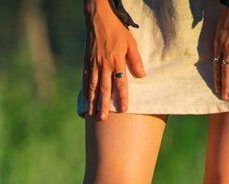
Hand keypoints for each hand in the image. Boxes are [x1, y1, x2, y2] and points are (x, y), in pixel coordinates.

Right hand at [84, 0, 145, 119]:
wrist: (98, 19)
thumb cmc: (117, 30)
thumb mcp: (131, 42)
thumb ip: (135, 60)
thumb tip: (142, 75)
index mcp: (116, 60)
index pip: (120, 82)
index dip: (122, 96)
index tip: (124, 109)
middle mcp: (103, 65)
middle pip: (104, 88)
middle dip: (104, 105)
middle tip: (104, 118)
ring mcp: (93, 64)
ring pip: (92, 87)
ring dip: (92, 102)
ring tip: (92, 114)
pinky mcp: (86, 62)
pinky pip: (85, 79)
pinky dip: (85, 91)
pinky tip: (86, 100)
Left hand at [213, 0, 228, 99]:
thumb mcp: (219, 29)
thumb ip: (220, 41)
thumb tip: (221, 50)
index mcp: (218, 45)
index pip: (217, 67)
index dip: (217, 79)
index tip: (217, 90)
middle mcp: (227, 48)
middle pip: (225, 71)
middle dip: (225, 86)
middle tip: (226, 98)